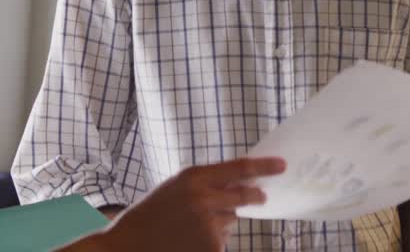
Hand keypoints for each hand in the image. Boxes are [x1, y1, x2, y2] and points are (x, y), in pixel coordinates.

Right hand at [98, 157, 285, 251]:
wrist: (129, 244)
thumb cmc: (154, 212)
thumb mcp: (178, 185)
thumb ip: (208, 182)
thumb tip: (245, 182)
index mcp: (194, 177)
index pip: (239, 168)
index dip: (264, 166)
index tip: (281, 165)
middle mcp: (204, 199)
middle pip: (244, 196)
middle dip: (256, 197)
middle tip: (262, 196)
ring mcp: (208, 225)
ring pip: (230, 219)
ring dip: (221, 221)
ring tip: (191, 225)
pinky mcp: (212, 247)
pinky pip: (221, 239)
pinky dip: (212, 239)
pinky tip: (190, 240)